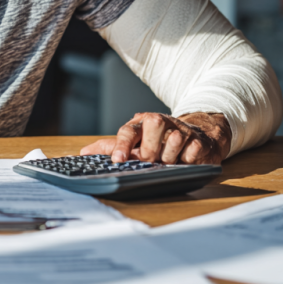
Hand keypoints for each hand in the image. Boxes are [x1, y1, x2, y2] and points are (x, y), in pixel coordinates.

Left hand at [80, 112, 231, 164]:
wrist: (195, 136)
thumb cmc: (158, 141)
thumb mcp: (134, 142)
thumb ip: (110, 147)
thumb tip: (84, 153)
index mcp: (140, 123)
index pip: (128, 130)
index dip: (122, 145)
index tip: (118, 160)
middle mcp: (160, 122)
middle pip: (153, 128)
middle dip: (151, 151)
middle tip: (152, 161)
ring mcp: (181, 129)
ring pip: (174, 141)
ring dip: (170, 157)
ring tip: (168, 161)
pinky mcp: (198, 140)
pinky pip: (192, 152)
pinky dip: (187, 161)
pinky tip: (185, 160)